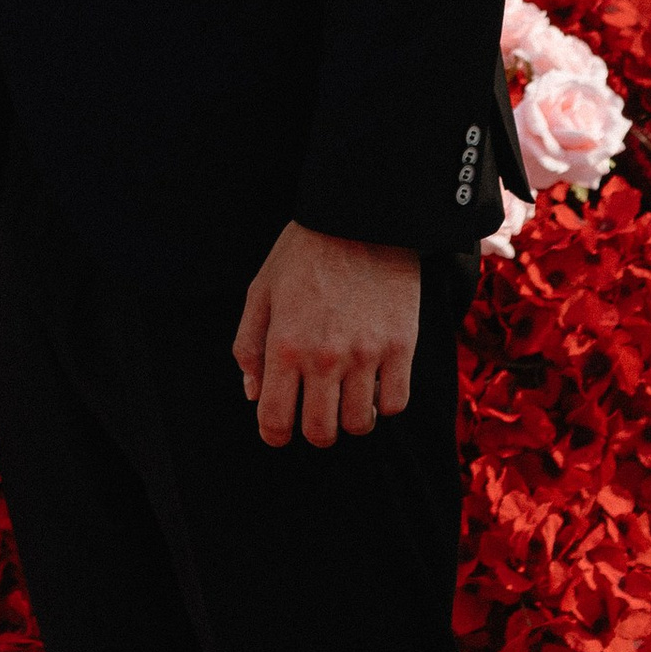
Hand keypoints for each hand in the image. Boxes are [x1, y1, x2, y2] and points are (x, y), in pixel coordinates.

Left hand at [232, 222, 420, 447]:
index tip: (278, 427)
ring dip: (350, 418)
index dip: (273, 434)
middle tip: (314, 410)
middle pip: (320, 433)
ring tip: (346, 395)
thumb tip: (252, 393)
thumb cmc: (304, 252)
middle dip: (313, 430)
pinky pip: (397, 404)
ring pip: (360, 425)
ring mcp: (367, 355)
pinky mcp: (402, 348)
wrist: (360, 217)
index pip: (275, 421)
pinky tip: (374, 383)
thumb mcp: (261, 289)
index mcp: (285, 344)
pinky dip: (384, 403)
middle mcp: (325, 357)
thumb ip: (249, 344)